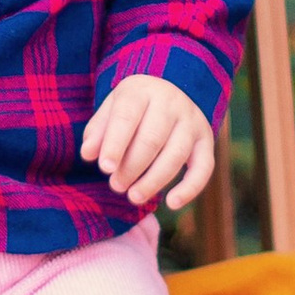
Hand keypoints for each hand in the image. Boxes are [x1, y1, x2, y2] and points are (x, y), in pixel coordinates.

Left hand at [83, 73, 217, 212]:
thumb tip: (88, 154)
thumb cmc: (132, 109)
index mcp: (142, 91)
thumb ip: (98, 131)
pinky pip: (204, 167)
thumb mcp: (111, 110)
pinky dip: (190, 188)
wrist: (168, 93)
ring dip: (154, 181)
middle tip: (116, 185)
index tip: (104, 168)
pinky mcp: (206, 140)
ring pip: (176, 155)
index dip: (115, 144)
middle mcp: (171, 103)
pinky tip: (172, 203)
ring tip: (133, 197)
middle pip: (152, 139)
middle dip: (132, 167)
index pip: (127, 117)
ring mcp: (192, 121)